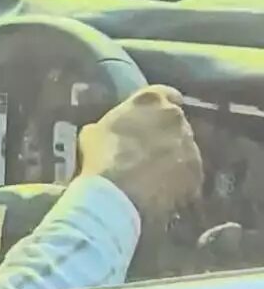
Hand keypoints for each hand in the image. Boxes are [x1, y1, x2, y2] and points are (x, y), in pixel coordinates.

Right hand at [79, 85, 202, 222]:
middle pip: (176, 123)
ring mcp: (191, 147)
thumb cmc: (101, 157)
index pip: (165, 93)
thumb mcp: (93, 132)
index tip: (152, 117)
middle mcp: (177, 118)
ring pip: (184, 149)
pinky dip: (178, 181)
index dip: (159, 106)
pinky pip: (189, 175)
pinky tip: (161, 191)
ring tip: (154, 175)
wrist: (117, 195)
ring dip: (173, 157)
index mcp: (152, 100)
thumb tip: (112, 131)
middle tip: (148, 149)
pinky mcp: (197, 174)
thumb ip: (111, 124)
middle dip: (165, 133)